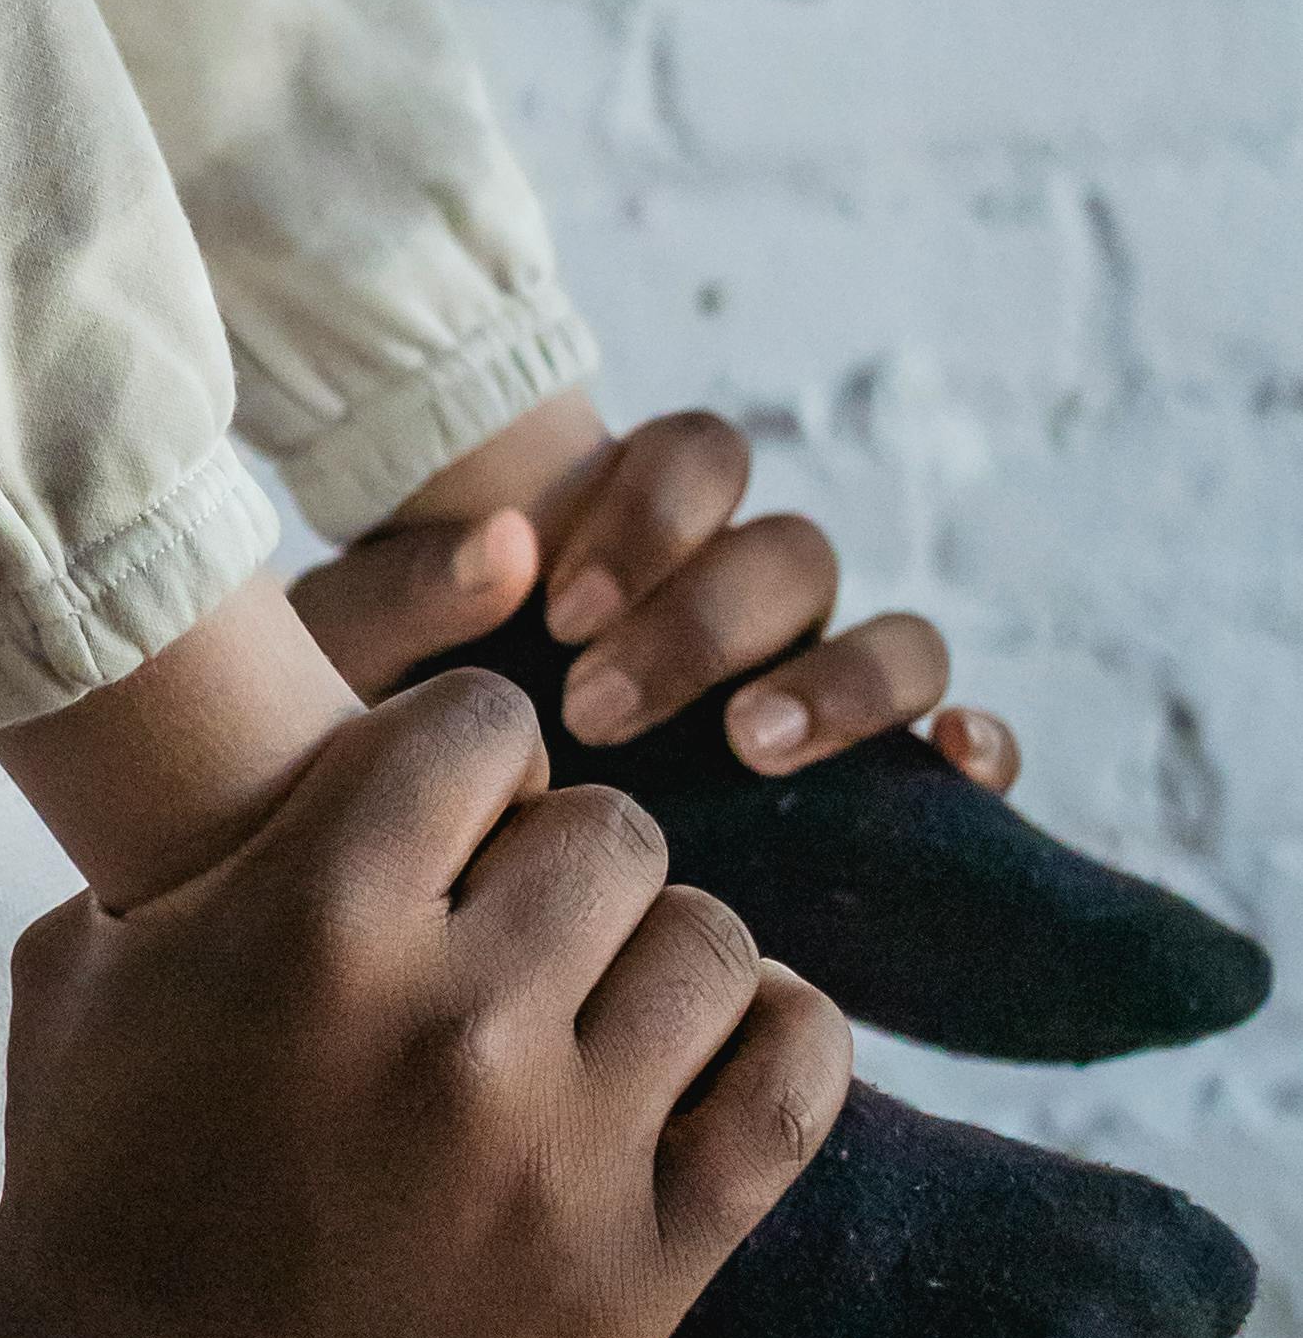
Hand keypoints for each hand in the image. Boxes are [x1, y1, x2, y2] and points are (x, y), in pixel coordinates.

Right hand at [0, 674, 847, 1337]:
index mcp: (319, 918)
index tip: (449, 806)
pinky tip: (720, 1039)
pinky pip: (786, 1092)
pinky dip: (778, 1039)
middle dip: (560, 852)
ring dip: (657, 950)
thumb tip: (277, 739)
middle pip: (612, 830)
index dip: (471, 751)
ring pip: (709, 942)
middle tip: (514, 916)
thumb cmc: (92, 1192)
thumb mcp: (90, 960)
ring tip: (601, 993)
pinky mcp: (639, 1276)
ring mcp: (562, 1155)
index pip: (488, 724)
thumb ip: (198, 834)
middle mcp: (459, 1022)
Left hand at [296, 397, 1020, 795]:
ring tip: (749, 745)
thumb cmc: (382, 740)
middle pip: (792, 551)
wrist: (418, 886)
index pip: (704, 451)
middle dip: (706, 619)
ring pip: (894, 634)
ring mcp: (814, 690)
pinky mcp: (871, 793)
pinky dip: (976, 738)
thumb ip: (409, 592)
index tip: (559, 609)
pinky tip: (954, 765)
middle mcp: (743, 601)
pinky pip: (961, 740)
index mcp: (642, 535)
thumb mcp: (360, 660)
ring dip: (840, 679)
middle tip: (601, 704)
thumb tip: (502, 541)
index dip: (651, 512)